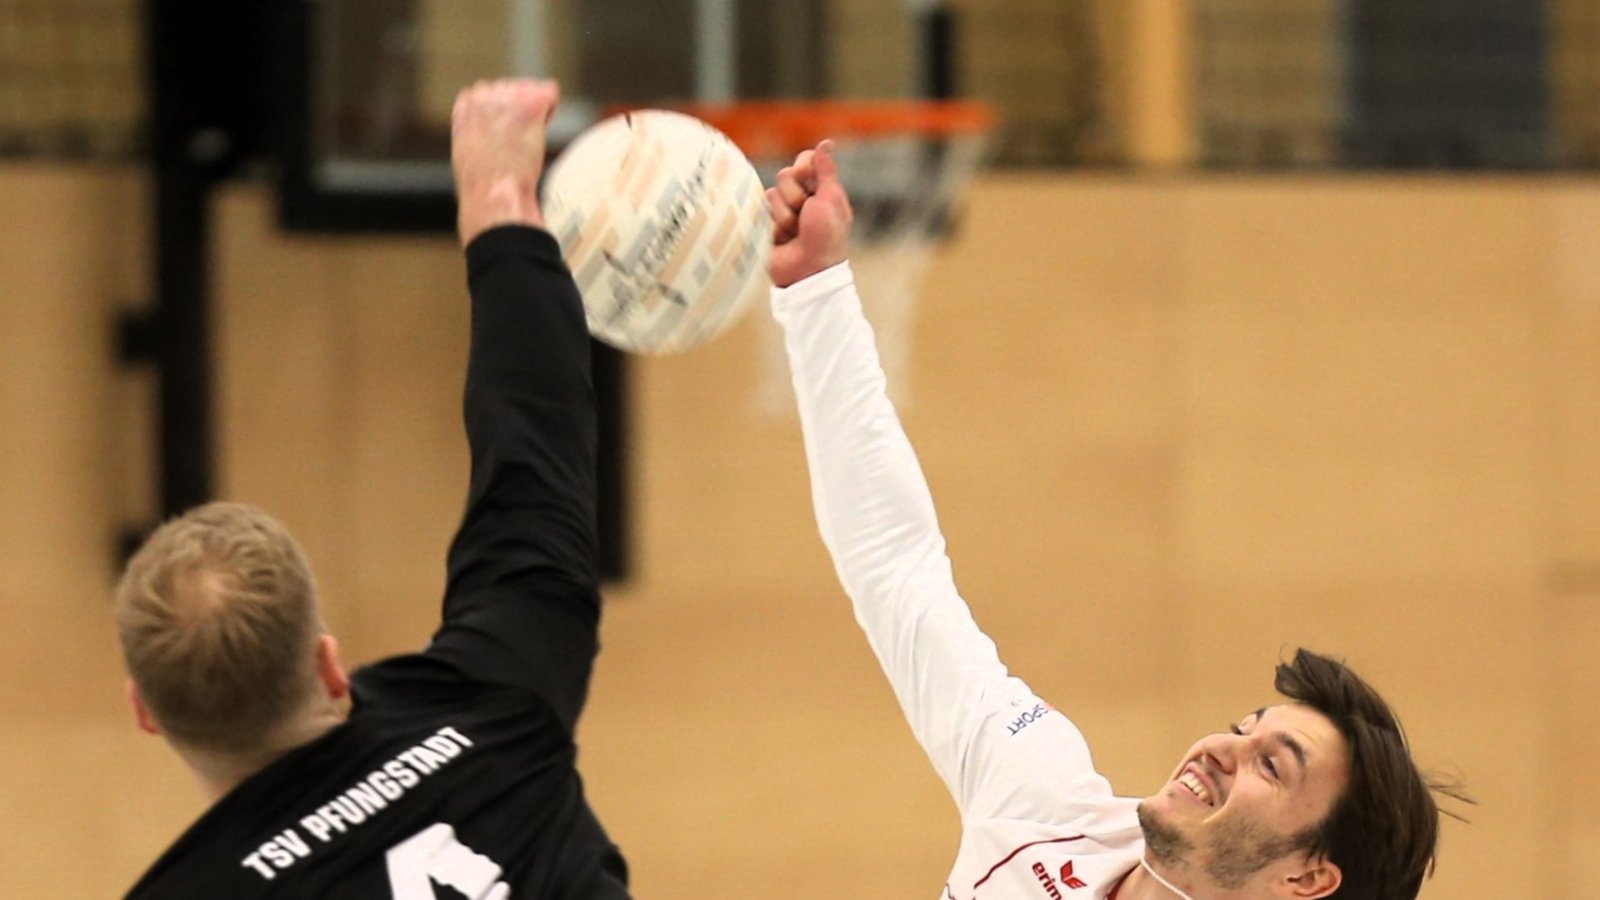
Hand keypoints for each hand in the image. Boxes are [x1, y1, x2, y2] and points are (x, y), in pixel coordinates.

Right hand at [451, 78, 559, 246]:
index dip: (503, 115)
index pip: (493, 92)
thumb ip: (479, 126)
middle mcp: (484, 91)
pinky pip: (551, 93)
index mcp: (466, 101)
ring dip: (534, 114)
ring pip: (532, 90)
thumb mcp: (467, 147)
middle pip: (514, 88)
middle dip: (520, 111)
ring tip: (521, 142)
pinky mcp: (531, 101)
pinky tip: (537, 133)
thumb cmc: (482, 181)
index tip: (501, 138)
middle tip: (513, 144)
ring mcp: (508, 94)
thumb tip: (495, 127)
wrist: (493, 190)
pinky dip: (550, 112)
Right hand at [768, 140, 853, 287]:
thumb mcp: (831, 199)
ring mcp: (782, 211)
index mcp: (820, 188)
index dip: (804, 168)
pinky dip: (773, 225)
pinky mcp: (765, 224)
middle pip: (785, 174)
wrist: (807, 270)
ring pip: (771, 193)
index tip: (812, 185)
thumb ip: (825, 170)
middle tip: (806, 217)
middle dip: (795, 196)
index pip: (804, 159)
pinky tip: (782, 239)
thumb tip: (827, 142)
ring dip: (785, 215)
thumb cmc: (826, 237)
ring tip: (795, 233)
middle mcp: (800, 196)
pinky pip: (760, 210)